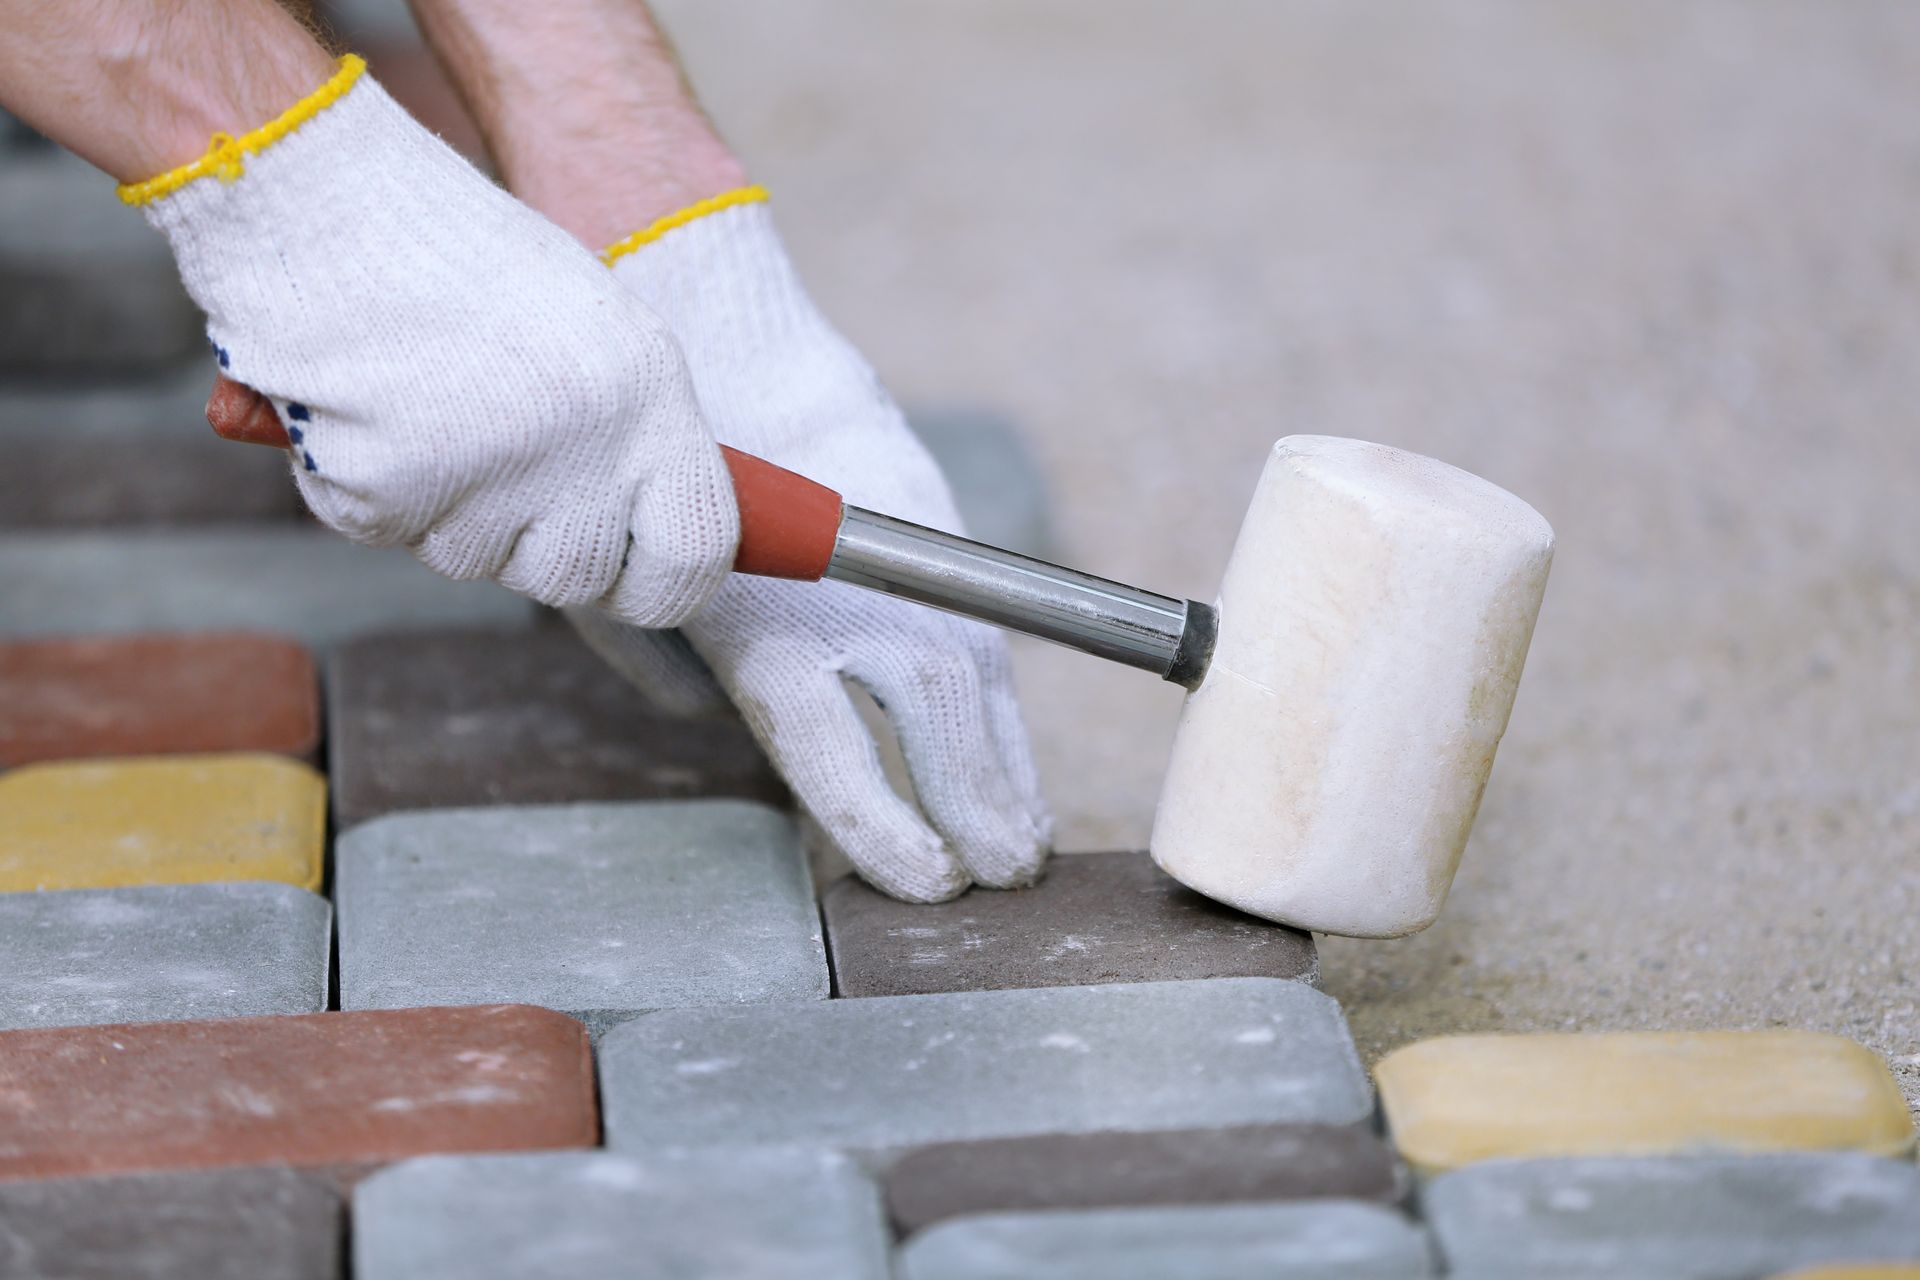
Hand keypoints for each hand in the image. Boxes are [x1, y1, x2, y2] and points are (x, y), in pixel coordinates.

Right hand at [144, 59, 735, 625]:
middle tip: (503, 469)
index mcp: (649, 401)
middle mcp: (580, 451)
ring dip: (455, 514)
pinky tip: (372, 410)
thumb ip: (631, 440)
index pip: (693, 559)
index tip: (637, 578)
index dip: (664, 586)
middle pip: (577, 579)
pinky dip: (377, 490)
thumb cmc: (465, 261)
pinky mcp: (389, 496)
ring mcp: (485, 482)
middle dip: (541, 548)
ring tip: (430, 408)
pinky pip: (394, 534)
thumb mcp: (593, 334)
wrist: (327, 199)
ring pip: (481, 563)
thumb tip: (644, 541)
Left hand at [570, 199, 1052, 901]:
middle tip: (1006, 875)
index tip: (927, 878)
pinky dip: (1002, 707)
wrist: (733, 350)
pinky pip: (980, 635)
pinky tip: (1017, 760)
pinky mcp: (933, 528)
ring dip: (1008, 763)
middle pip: (930, 711)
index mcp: (757, 623)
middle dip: (979, 800)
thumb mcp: (633, 580)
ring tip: (1028, 837)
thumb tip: (707, 720)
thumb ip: (665, 666)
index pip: (831, 745)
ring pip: (973, 674)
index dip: (882, 820)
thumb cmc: (668, 483)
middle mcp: (841, 597)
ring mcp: (899, 560)